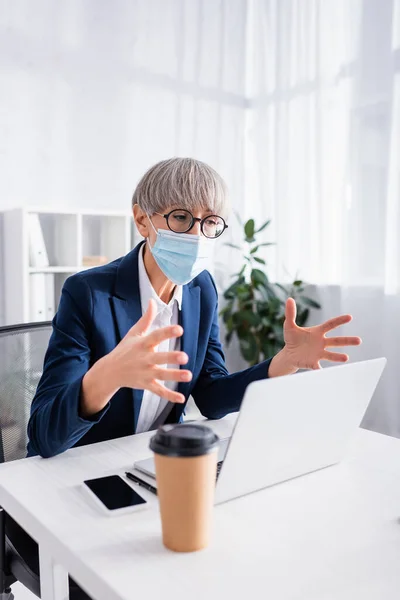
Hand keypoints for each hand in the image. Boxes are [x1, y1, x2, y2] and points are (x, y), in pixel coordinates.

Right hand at [81, 299, 190, 416]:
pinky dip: (169, 395)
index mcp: (142, 344)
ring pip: (162, 375)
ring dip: (174, 376)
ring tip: (188, 375)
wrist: (109, 371)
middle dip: (171, 357)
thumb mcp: (133, 333)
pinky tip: (181, 398)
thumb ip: (146, 318)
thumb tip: (153, 301)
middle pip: (159, 358)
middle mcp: (144, 359)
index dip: (167, 332)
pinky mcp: (146, 384)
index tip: (179, 329)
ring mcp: (145, 373)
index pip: (156, 336)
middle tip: (184, 356)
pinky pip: (159, 391)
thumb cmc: (124, 350)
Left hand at [269, 298, 361, 376]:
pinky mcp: (313, 363)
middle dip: (347, 341)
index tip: (349, 317)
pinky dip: (321, 370)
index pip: (330, 325)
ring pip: (331, 355)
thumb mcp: (289, 325)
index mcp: (318, 332)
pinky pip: (318, 367)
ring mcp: (319, 353)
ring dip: (338, 356)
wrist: (288, 354)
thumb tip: (289, 299)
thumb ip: (290, 313)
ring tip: (346, 358)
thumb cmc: (292, 339)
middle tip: (359, 341)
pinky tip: (324, 372)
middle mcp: (321, 343)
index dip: (339, 321)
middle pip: (336, 341)